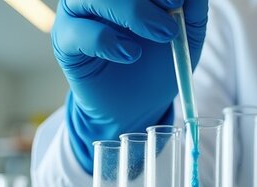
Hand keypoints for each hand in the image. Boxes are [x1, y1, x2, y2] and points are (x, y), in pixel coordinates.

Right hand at [51, 0, 207, 170]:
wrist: (139, 106)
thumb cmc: (159, 65)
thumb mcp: (186, 38)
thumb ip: (192, 11)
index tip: (178, 2)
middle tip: (171, 23)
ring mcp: (77, 13)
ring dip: (130, 12)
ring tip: (161, 36)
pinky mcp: (65, 40)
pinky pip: (77, 31)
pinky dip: (106, 40)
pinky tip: (130, 55)